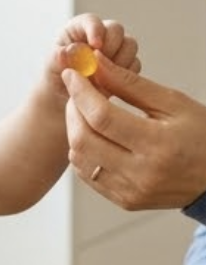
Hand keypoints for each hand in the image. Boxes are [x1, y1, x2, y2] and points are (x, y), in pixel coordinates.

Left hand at [51, 15, 139, 95]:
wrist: (66, 93)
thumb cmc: (57, 73)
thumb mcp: (53, 65)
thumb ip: (61, 57)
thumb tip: (74, 50)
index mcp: (79, 28)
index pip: (91, 21)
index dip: (96, 30)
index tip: (96, 46)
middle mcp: (100, 34)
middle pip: (116, 29)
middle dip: (110, 47)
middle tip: (99, 65)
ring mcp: (116, 47)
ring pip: (129, 45)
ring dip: (118, 62)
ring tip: (100, 78)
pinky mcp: (126, 61)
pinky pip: (135, 64)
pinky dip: (124, 74)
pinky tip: (110, 84)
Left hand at [64, 55, 205, 209]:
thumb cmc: (204, 137)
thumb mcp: (174, 103)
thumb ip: (131, 84)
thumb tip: (97, 63)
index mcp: (160, 145)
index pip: (102, 117)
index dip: (81, 93)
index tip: (72, 74)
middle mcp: (143, 173)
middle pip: (84, 139)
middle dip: (73, 109)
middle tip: (78, 91)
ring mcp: (132, 191)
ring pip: (79, 158)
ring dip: (74, 130)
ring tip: (86, 111)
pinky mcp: (125, 201)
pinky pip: (87, 174)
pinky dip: (82, 151)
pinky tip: (94, 135)